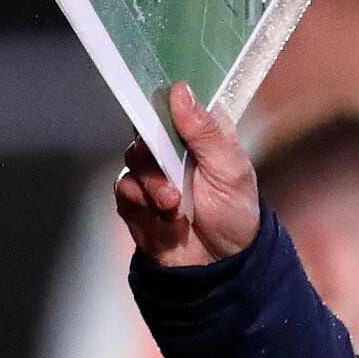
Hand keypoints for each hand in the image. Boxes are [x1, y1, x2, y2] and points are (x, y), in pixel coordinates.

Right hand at [114, 83, 264, 268]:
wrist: (220, 267)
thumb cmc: (234, 214)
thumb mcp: (230, 170)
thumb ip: (205, 132)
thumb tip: (180, 90)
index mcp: (202, 133)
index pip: (178, 101)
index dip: (168, 97)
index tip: (163, 100)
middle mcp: (173, 147)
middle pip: (148, 126)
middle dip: (156, 147)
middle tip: (171, 168)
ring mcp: (153, 172)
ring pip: (135, 157)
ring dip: (153, 181)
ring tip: (174, 203)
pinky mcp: (136, 198)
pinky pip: (124, 186)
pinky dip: (139, 198)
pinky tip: (161, 212)